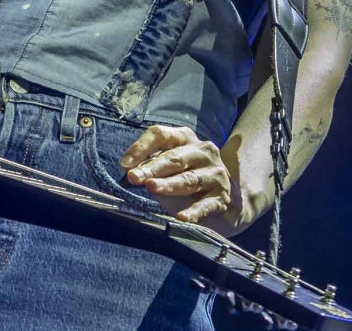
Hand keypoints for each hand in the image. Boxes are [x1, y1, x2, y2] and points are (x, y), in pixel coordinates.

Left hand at [120, 125, 248, 234]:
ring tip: (152, 188)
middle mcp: (203, 151)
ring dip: (169, 184)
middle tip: (133, 177)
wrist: (226, 196)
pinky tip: (181, 217)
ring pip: (188, 179)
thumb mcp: (169, 165)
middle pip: (174, 158)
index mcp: (185, 138)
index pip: (161, 134)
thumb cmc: (187, 176)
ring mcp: (215, 173)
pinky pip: (206, 204)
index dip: (141, 147)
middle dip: (152, 168)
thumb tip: (128, 170)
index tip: (125, 164)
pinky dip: (194, 211)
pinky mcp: (222, 196)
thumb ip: (150, 165)